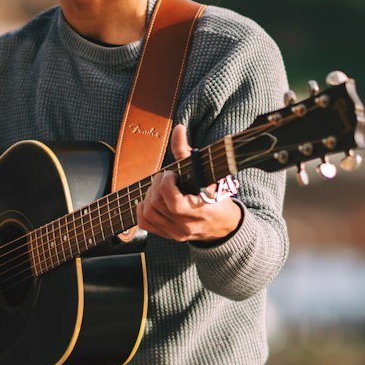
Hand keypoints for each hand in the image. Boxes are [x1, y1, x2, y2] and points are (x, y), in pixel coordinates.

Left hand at [134, 124, 241, 242]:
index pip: (174, 203)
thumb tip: (178, 128)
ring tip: (160, 187)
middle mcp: (186, 226)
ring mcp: (176, 233)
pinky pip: (145, 224)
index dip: (166, 184)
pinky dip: (142, 209)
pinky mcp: (168, 236)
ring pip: (148, 213)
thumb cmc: (216, 196)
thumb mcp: (206, 173)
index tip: (172, 174)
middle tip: (165, 176)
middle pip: (157, 205)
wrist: (222, 224)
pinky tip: (150, 199)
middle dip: (157, 185)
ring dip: (149, 195)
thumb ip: (188, 152)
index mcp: (200, 211)